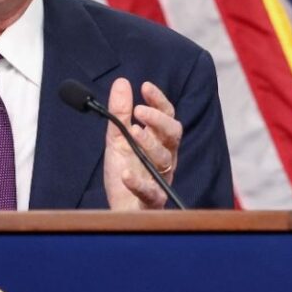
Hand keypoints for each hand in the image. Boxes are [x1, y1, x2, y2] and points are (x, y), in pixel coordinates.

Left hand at [103, 78, 181, 209]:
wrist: (118, 209)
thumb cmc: (124, 173)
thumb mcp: (117, 140)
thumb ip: (120, 114)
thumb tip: (122, 82)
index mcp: (159, 142)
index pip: (167, 116)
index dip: (159, 101)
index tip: (145, 86)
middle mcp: (165, 158)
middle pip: (173, 134)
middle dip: (159, 120)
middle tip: (139, 111)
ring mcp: (160, 178)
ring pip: (165, 159)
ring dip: (149, 143)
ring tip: (132, 132)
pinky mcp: (152, 200)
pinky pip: (151, 192)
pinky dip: (138, 182)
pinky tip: (126, 174)